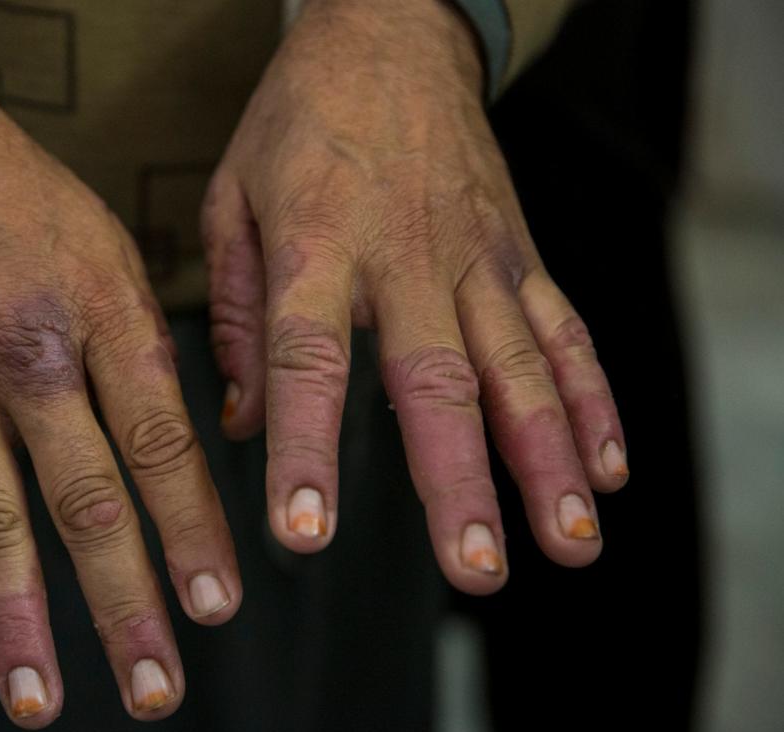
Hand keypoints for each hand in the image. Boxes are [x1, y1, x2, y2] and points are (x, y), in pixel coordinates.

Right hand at [0, 8, 239, 725]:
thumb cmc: (23, 200)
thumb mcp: (110, 251)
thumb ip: (143, 351)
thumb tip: (187, 453)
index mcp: (99, 316)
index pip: (160, 444)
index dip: (193, 531)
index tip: (217, 606)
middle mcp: (26, 358)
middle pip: (85, 501)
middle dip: (123, 603)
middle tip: (155, 689)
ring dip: (19, 618)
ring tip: (41, 700)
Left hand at [205, 0, 627, 592]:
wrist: (390, 31)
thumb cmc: (299, 120)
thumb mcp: (231, 198)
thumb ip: (239, 314)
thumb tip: (238, 423)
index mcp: (315, 247)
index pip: (308, 361)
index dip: (306, 448)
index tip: (305, 530)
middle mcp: (405, 257)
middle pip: (436, 382)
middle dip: (458, 483)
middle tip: (473, 568)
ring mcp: (475, 255)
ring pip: (521, 367)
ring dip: (548, 461)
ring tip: (569, 543)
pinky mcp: (519, 250)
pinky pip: (564, 328)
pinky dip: (591, 400)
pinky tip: (608, 466)